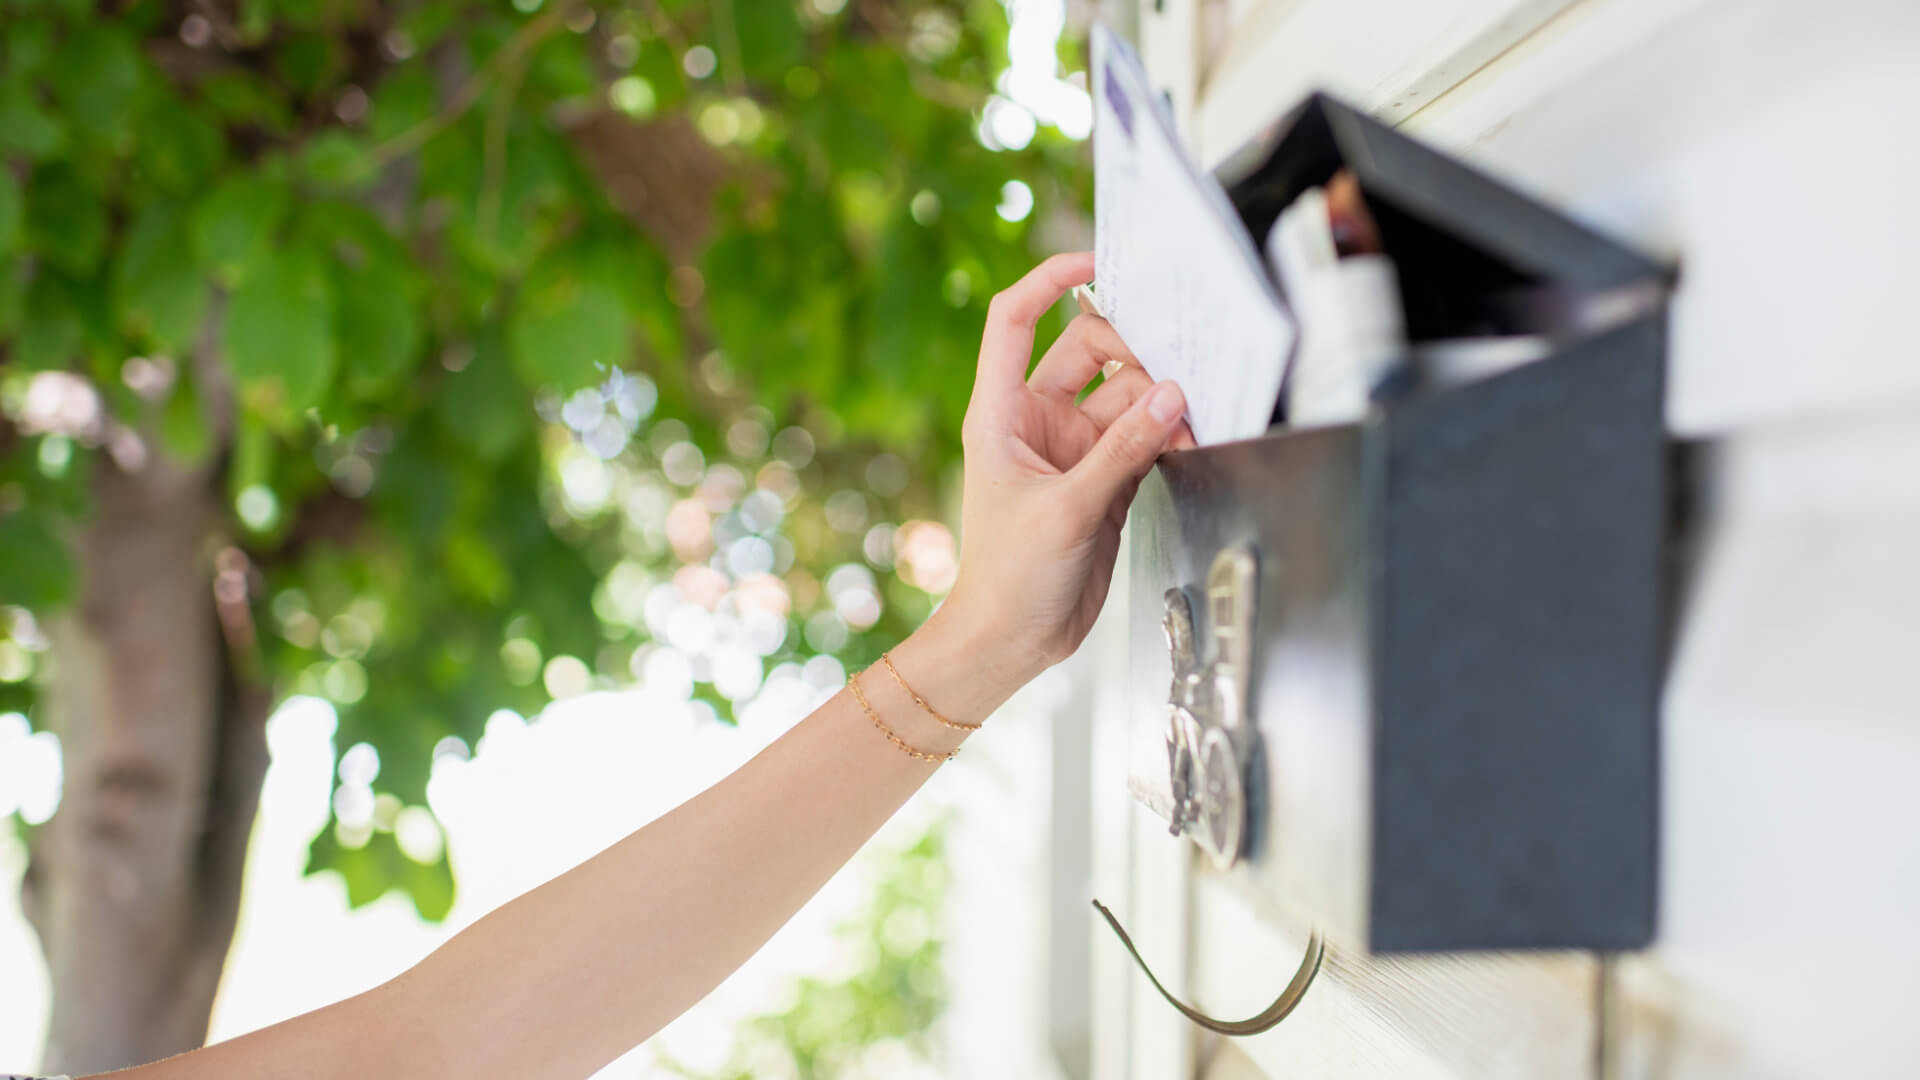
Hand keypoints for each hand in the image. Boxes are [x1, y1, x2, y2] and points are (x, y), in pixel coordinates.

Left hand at [935, 252, 1194, 681]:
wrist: (1011, 640)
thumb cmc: (1007, 578)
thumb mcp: (1068, 509)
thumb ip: (1122, 451)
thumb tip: (1170, 396)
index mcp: (1000, 412)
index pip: (1015, 319)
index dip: (1049, 279)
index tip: (1097, 261)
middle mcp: (1035, 422)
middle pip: (1089, 351)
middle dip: (1132, 355)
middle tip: (1169, 380)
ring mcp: (1072, 450)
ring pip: (1125, 397)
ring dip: (1157, 402)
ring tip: (1184, 423)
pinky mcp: (1103, 480)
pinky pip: (1141, 437)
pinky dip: (1165, 434)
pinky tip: (1187, 438)